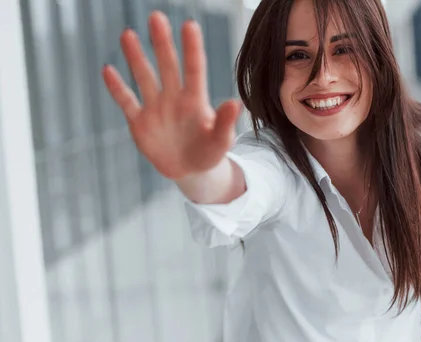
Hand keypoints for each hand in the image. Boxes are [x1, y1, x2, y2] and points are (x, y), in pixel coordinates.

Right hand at [102, 11, 240, 179]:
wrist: (190, 170)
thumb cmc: (209, 153)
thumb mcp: (221, 141)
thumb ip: (226, 123)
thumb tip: (236, 103)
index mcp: (196, 101)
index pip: (194, 69)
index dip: (192, 48)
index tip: (190, 25)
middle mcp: (174, 98)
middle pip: (168, 66)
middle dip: (162, 42)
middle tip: (156, 16)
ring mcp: (156, 108)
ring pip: (144, 77)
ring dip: (136, 57)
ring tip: (128, 34)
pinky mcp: (140, 122)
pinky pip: (127, 102)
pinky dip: (117, 88)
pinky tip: (108, 70)